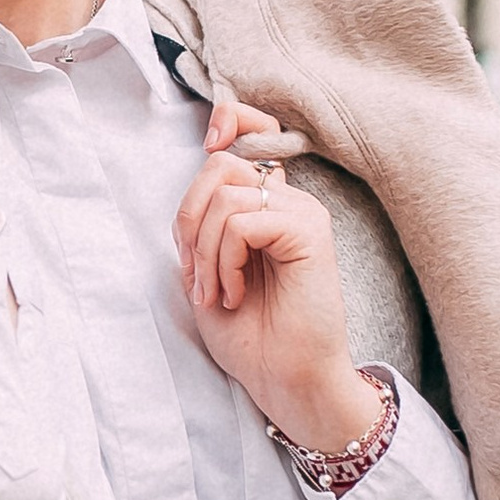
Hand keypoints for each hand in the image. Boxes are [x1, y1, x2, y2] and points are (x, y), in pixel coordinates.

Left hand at [172, 89, 380, 452]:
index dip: (230, 118)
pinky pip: (243, 222)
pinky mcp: (310, 232)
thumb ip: (203, 224)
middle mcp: (288, 200)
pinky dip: (225, 261)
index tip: (211, 136)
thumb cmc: (249, 334)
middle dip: (188, 219)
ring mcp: (302, 213)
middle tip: (194, 274)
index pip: (254, 128)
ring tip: (215, 293)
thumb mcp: (208, 269)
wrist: (283, 380)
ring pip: (225, 196)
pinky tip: (236, 293)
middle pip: (220, 165)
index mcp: (265, 205)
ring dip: (204, 252)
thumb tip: (192, 188)